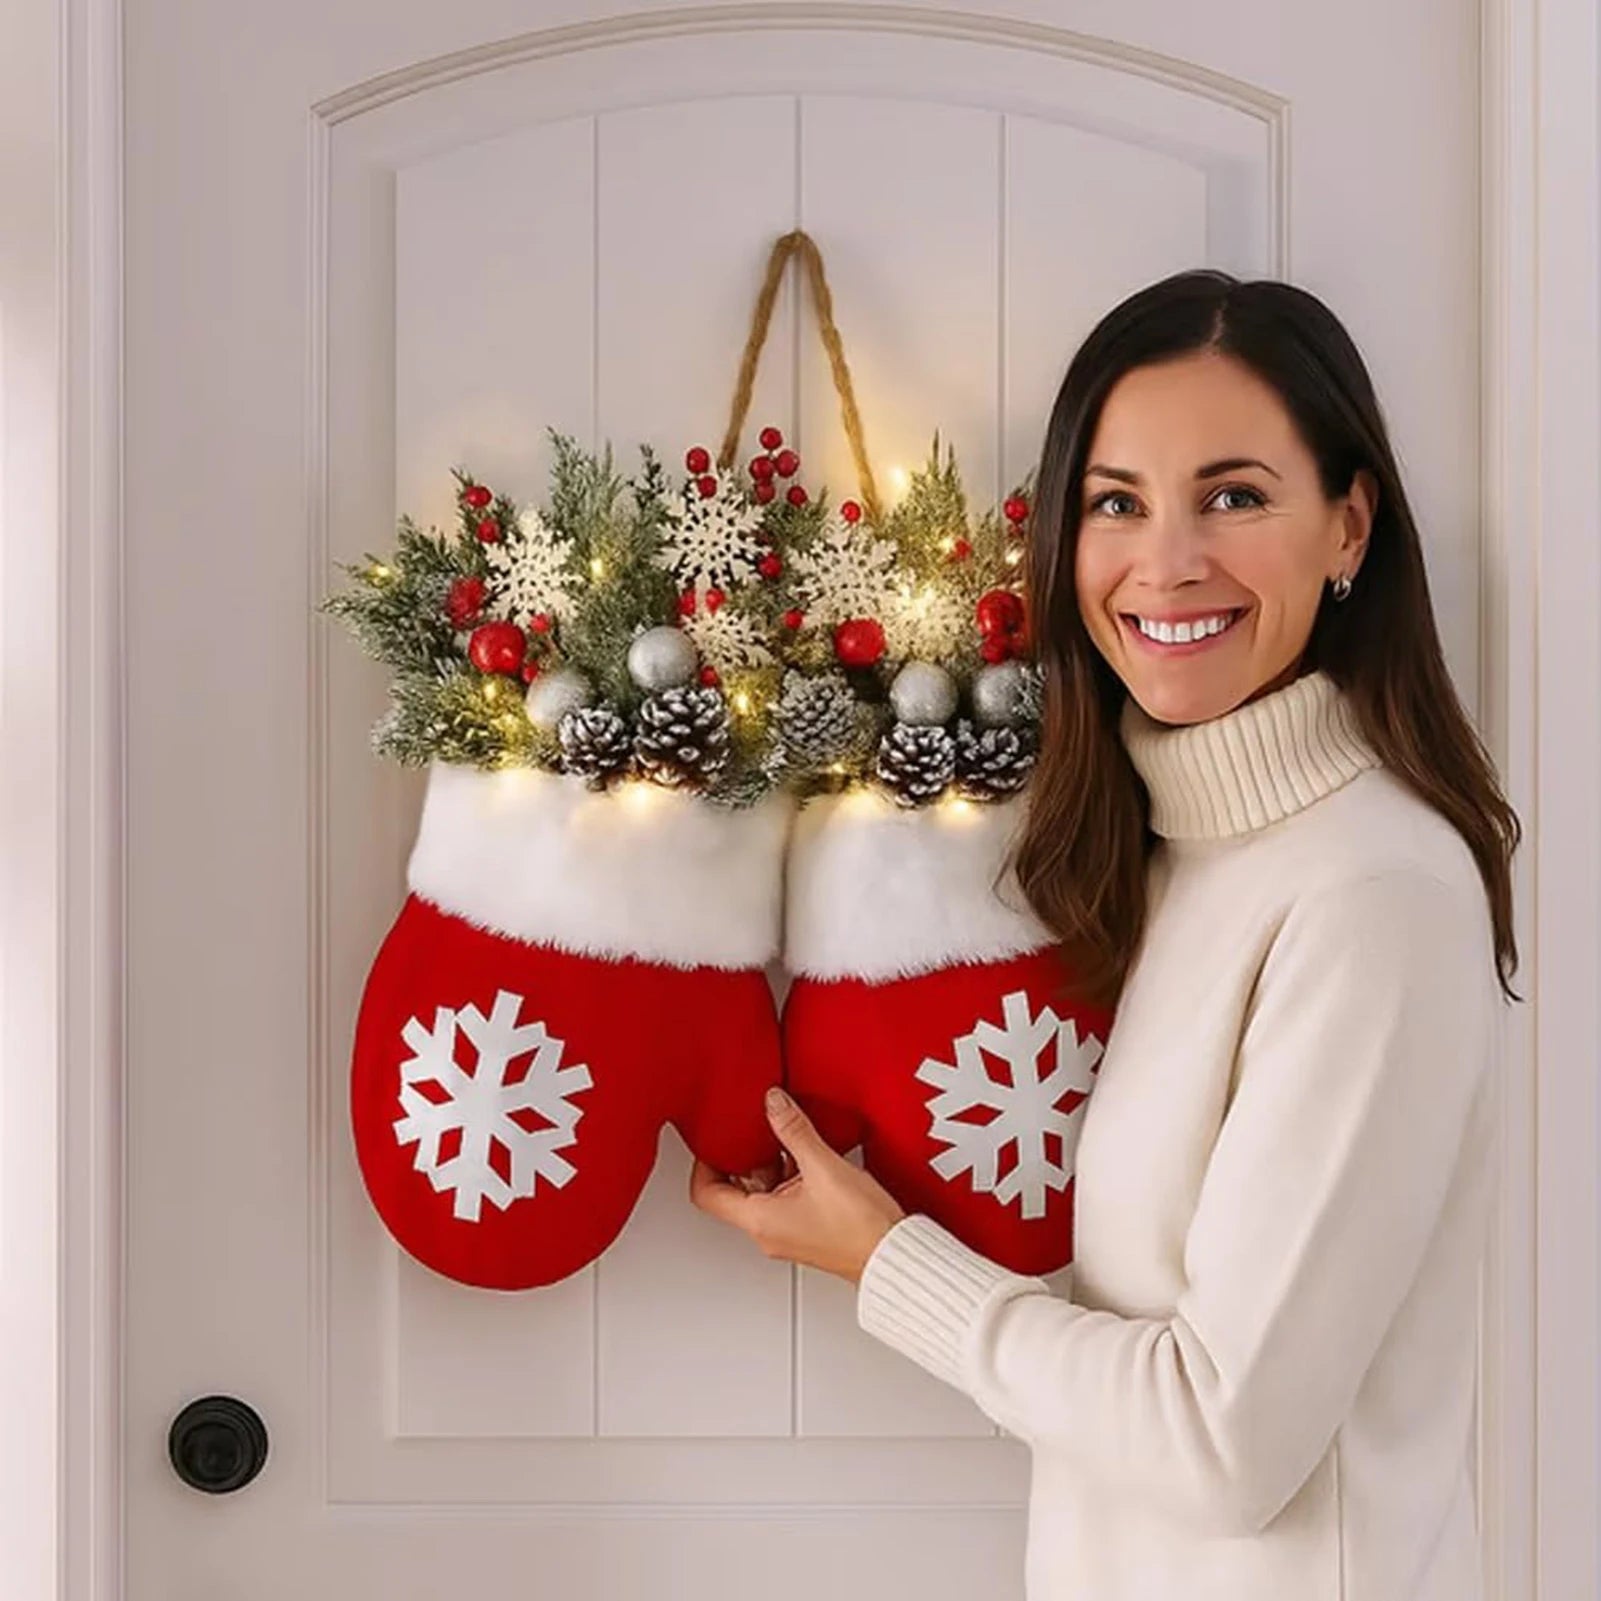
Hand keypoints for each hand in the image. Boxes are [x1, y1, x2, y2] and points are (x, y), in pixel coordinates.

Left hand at [690, 1088, 906, 1282]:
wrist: (895, 1255)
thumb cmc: (861, 1228)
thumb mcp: (823, 1167)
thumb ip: (794, 1130)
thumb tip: (773, 1103)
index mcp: (759, 1220)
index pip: (707, 1193)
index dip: (704, 1162)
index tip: (714, 1137)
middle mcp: (768, 1231)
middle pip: (735, 1189)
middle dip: (744, 1155)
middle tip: (752, 1127)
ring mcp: (788, 1231)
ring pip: (764, 1191)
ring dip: (772, 1162)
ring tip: (785, 1134)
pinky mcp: (809, 1228)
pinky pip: (787, 1197)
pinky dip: (792, 1174)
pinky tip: (810, 1154)